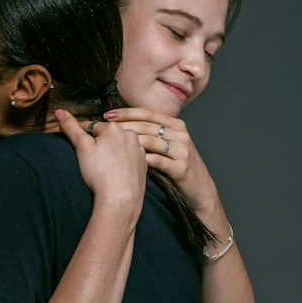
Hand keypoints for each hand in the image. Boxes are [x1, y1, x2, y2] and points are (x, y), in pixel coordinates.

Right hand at [55, 109, 146, 211]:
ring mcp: (139, 149)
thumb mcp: (81, 147)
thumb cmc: (100, 173)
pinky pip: (129, 158)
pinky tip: (114, 173)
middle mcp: (130, 134)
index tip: (76, 147)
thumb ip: (71, 127)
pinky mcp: (144, 163)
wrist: (121, 199)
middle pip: (107, 135)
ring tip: (102, 168)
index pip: (91, 127)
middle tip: (90, 160)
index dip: (81, 136)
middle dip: (98, 144)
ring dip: (111, 152)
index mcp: (114, 127)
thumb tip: (59, 111)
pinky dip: (122, 162)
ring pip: (119, 146)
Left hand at [103, 107, 219, 217]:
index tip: (107, 115)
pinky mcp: (182, 168)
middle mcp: (180, 134)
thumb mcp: (169, 145)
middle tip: (102, 129)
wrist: (200, 189)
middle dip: (123, 126)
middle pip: (147, 127)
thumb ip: (152, 134)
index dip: (127, 113)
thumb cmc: (177, 166)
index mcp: (176, 125)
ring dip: (129, 143)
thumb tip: (122, 125)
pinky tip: (128, 161)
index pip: (148, 114)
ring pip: (151, 142)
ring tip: (110, 145)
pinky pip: (159, 161)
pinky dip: (143, 160)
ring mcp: (182, 151)